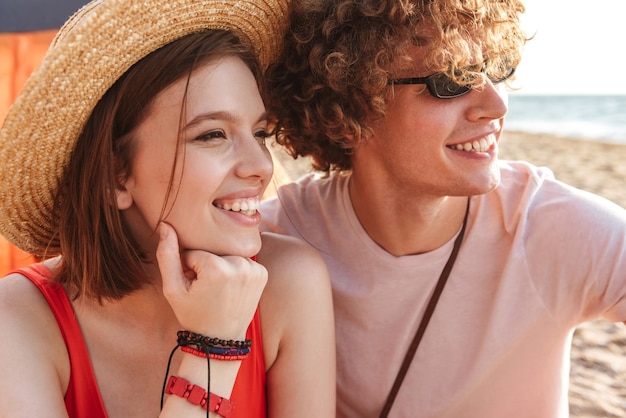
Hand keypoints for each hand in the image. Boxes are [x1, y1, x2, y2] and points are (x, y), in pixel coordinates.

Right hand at [156, 222, 266, 338]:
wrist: (222, 339)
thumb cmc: (194, 315)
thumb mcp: (172, 289)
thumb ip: (166, 255)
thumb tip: (165, 225)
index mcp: (216, 267)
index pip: (193, 253)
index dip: (188, 270)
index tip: (193, 288)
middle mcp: (239, 264)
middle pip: (212, 253)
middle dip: (205, 267)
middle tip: (206, 290)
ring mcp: (254, 268)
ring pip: (226, 256)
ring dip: (220, 267)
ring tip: (219, 290)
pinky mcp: (262, 272)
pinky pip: (241, 262)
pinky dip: (235, 271)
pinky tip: (232, 289)